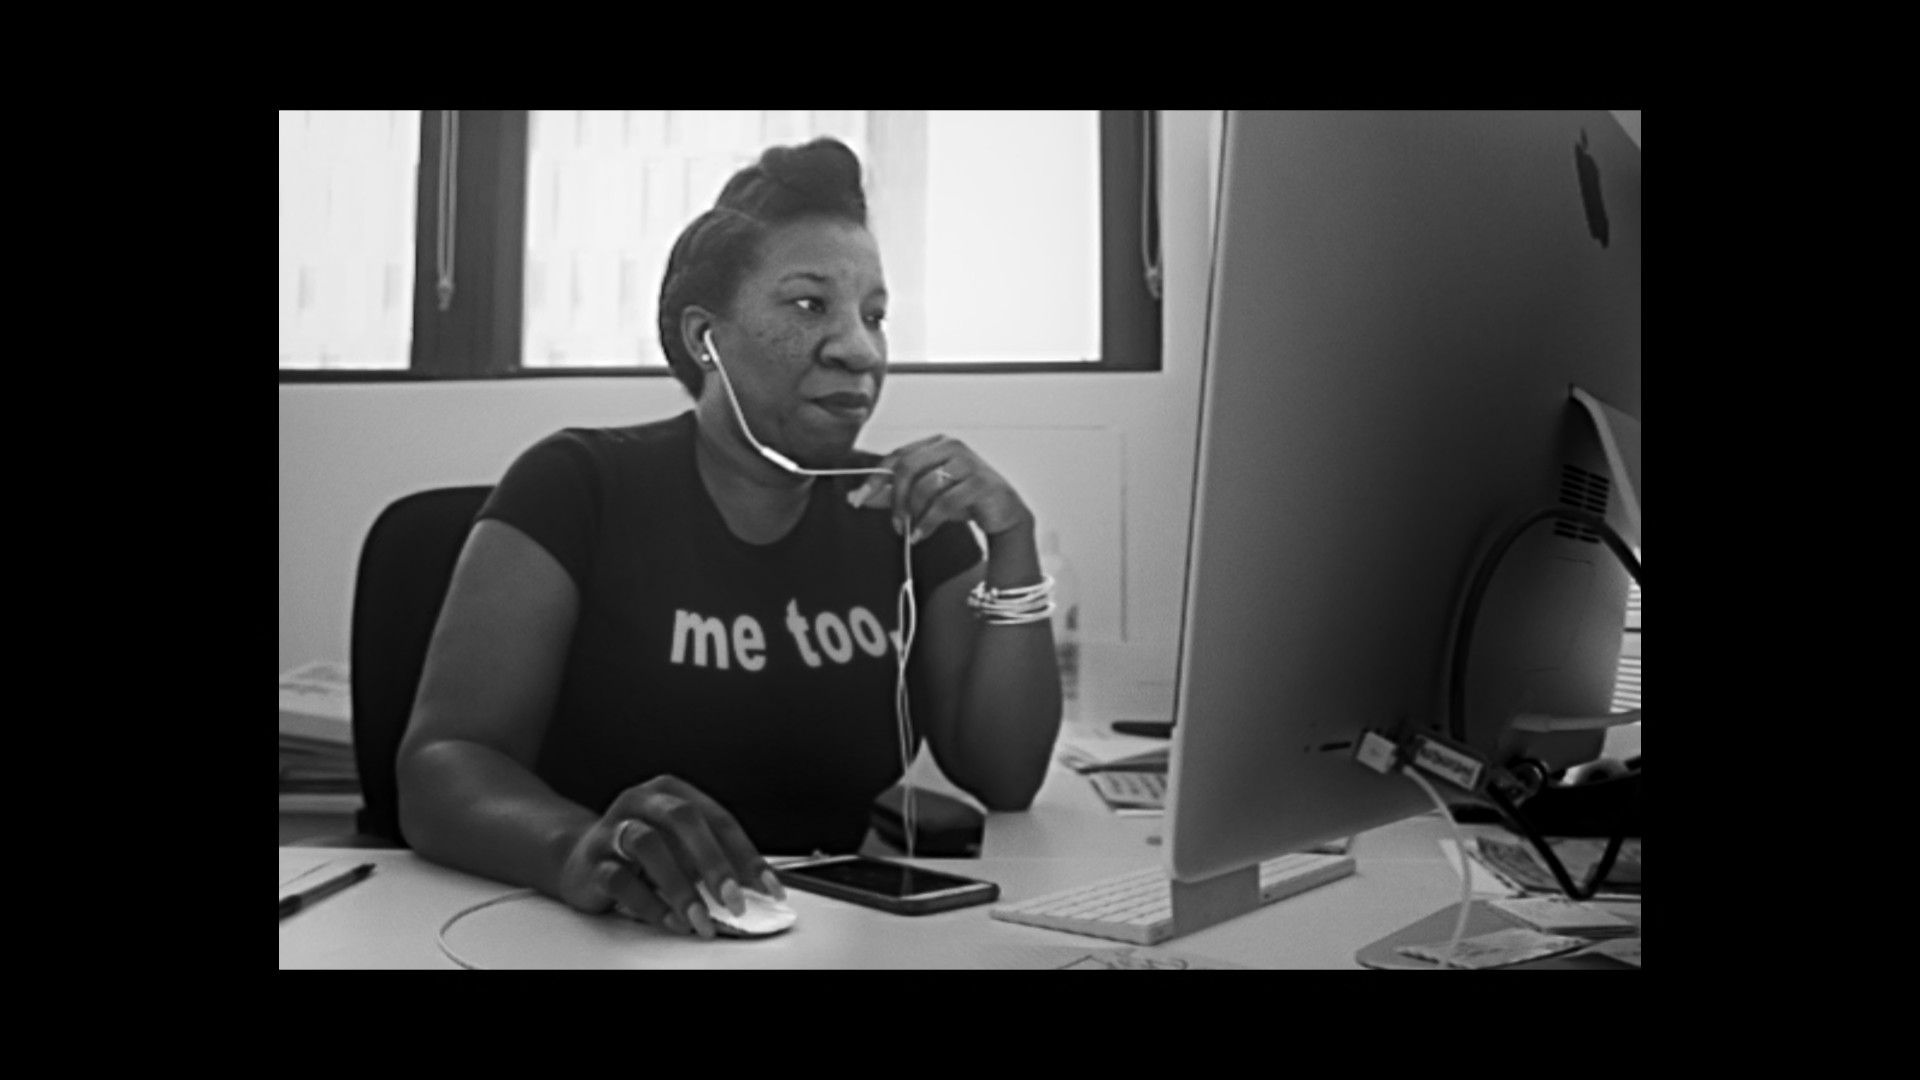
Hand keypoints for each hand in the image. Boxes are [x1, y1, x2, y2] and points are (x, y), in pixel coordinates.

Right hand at [555, 774, 784, 938]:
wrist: (577, 858)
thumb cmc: (640, 851)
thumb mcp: (678, 845)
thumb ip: (711, 860)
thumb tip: (754, 891)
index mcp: (671, 791)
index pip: (718, 818)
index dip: (746, 854)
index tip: (769, 888)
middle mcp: (641, 801)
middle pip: (683, 819)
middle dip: (714, 862)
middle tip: (734, 900)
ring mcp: (613, 828)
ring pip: (649, 845)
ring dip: (680, 886)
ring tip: (700, 918)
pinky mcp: (592, 860)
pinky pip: (621, 879)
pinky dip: (650, 903)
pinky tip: (671, 921)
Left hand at [846, 434, 1032, 542]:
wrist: (1003, 513)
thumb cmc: (964, 500)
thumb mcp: (923, 497)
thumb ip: (891, 495)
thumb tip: (855, 497)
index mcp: (935, 443)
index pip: (897, 456)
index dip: (874, 479)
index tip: (857, 500)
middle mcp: (952, 446)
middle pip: (908, 468)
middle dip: (895, 499)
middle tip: (894, 523)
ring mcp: (968, 462)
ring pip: (926, 485)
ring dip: (913, 513)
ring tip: (910, 531)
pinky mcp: (980, 482)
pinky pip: (945, 502)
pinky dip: (928, 522)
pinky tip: (921, 535)